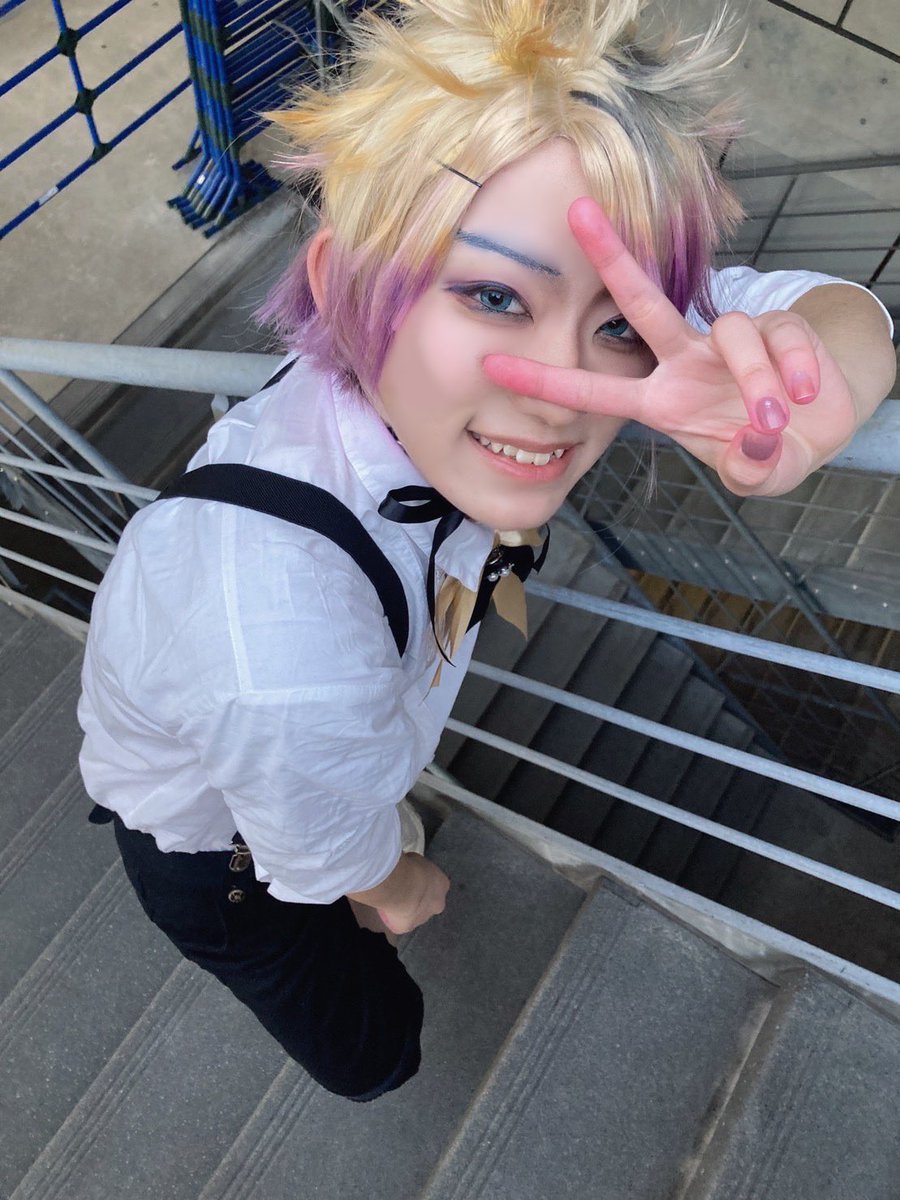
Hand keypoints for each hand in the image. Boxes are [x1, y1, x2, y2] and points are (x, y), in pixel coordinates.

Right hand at [377, 855, 448, 934]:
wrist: (402, 886)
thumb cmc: (410, 867)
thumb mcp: (416, 859)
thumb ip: (416, 867)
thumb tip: (409, 867)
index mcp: (442, 885)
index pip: (436, 885)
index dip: (424, 883)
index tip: (413, 879)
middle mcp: (437, 904)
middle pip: (429, 903)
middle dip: (419, 899)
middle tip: (404, 891)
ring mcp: (423, 918)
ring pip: (415, 914)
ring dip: (407, 909)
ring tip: (393, 898)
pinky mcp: (407, 927)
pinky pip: (399, 923)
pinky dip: (392, 918)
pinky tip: (385, 909)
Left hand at [481, 197, 862, 496]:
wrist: (820, 429)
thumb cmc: (765, 449)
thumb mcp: (752, 471)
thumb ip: (748, 468)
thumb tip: (755, 445)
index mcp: (662, 400)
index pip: (594, 390)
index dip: (545, 382)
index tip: (491, 365)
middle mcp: (687, 360)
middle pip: (641, 299)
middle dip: (610, 255)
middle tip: (576, 210)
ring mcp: (731, 341)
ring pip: (732, 335)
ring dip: (755, 380)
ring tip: (775, 418)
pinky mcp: (780, 328)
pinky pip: (782, 339)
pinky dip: (798, 371)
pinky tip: (807, 394)